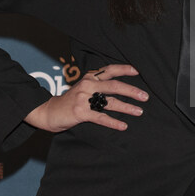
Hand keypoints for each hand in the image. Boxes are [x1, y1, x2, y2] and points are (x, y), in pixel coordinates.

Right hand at [25, 63, 147, 132]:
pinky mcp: (80, 112)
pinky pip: (101, 117)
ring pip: (110, 102)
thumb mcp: (83, 88)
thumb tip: (121, 89)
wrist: (49, 111)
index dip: (124, 69)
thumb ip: (98, 85)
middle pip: (114, 86)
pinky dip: (113, 122)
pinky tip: (123, 126)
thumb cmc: (70, 101)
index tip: (138, 71)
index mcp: (89, 77)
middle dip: (131, 91)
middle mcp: (87, 85)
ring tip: (139, 111)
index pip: (109, 70)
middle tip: (145, 96)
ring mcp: (83, 98)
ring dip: (127, 107)